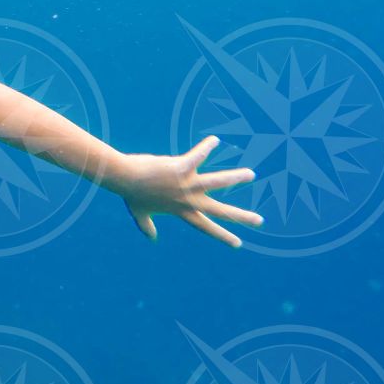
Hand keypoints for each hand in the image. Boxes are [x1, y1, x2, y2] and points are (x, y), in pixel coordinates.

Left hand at [110, 136, 262, 247]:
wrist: (124, 178)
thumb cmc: (130, 194)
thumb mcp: (139, 213)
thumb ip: (146, 226)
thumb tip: (151, 237)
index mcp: (180, 211)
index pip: (205, 227)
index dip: (222, 236)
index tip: (238, 244)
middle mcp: (187, 200)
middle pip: (220, 211)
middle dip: (241, 216)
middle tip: (259, 221)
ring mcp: (186, 184)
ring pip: (218, 182)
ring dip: (236, 177)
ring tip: (251, 174)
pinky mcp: (182, 167)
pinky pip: (198, 155)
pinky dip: (207, 147)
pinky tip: (214, 140)